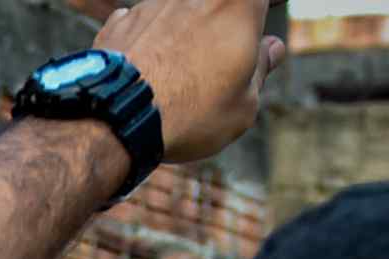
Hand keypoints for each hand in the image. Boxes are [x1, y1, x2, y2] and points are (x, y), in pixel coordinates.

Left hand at [99, 0, 283, 164]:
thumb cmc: (191, 112)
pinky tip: (148, 74)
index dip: (263, 13)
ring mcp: (155, 3)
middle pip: (219, 7)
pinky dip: (150, 45)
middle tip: (222, 61)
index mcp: (237, 5)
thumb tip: (271, 50)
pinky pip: (144, 27)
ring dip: (184, 36)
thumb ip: (261, 69)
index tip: (256, 36)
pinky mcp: (121, 21)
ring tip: (179, 78)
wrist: (117, 117)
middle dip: (223, 30)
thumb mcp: (244, 105)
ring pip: (180, 14)